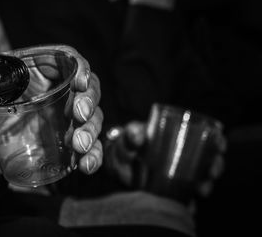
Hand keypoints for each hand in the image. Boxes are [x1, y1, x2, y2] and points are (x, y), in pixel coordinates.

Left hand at [0, 45, 102, 189]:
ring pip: (92, 118)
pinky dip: (93, 155)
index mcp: (37, 72)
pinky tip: (86, 165)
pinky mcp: (66, 145)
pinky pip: (89, 147)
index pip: (67, 60)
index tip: (78, 83)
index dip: (79, 68)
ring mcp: (63, 119)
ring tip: (78, 146)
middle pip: (87, 89)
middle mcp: (55, 92)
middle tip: (79, 116)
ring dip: (91, 131)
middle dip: (88, 102)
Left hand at [105, 121, 225, 196]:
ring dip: (205, 185)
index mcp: (180, 138)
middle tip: (210, 173)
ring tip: (200, 189)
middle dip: (215, 167)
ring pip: (202, 180)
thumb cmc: (127, 145)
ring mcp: (180, 175)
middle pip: (210, 161)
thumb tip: (139, 137)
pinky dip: (190, 202)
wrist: (117, 165)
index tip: (219, 146)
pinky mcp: (172, 191)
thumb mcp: (129, 136)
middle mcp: (185, 157)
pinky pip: (186, 198)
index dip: (217, 142)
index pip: (207, 138)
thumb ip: (132, 133)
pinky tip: (189, 204)